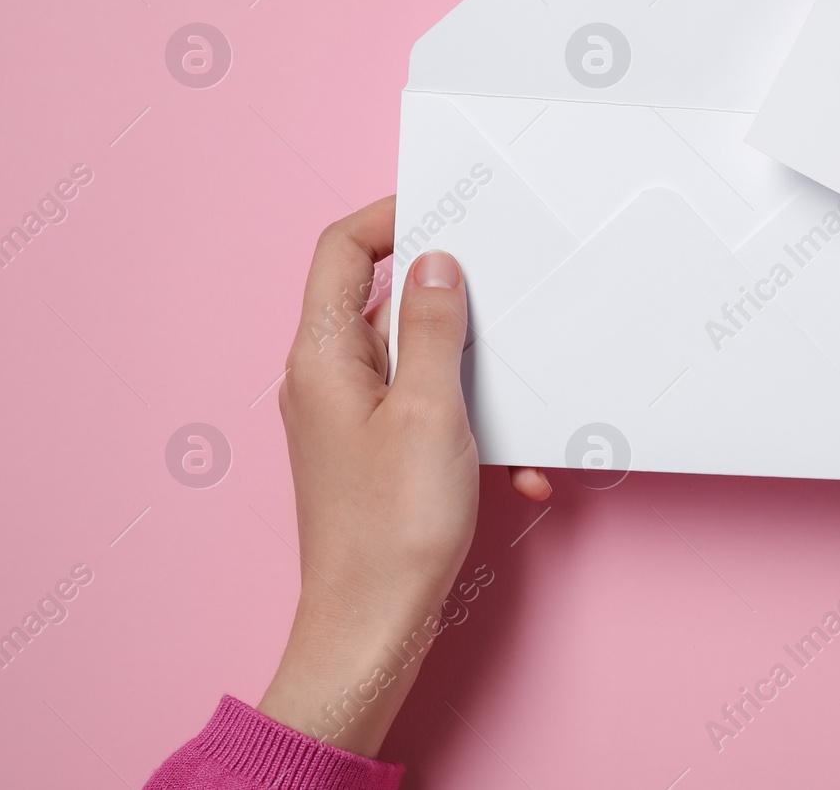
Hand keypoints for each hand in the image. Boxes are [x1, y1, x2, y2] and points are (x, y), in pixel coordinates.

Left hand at [256, 197, 548, 755]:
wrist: (373, 629)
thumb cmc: (390, 530)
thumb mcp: (430, 411)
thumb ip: (434, 327)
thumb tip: (435, 263)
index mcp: (322, 356)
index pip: (342, 249)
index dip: (391, 217)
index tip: (448, 209)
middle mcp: (329, 378)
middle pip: (390, 303)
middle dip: (460, 312)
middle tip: (508, 309)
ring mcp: (353, 417)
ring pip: (424, 363)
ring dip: (480, 386)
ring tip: (517, 426)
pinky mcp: (381, 453)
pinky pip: (433, 414)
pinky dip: (476, 433)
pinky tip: (515, 473)